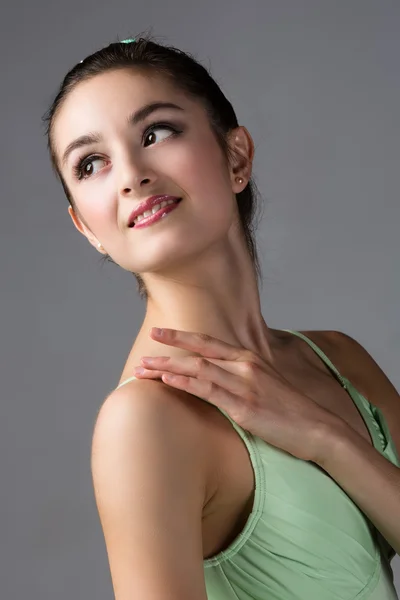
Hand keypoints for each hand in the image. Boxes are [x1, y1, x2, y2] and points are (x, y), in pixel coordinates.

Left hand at [133, 328, 343, 463]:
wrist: (318, 429)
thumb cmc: (291, 410)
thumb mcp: (267, 384)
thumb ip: (243, 376)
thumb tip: (221, 377)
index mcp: (249, 358)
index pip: (208, 343)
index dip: (182, 336)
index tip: (159, 332)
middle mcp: (245, 366)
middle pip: (198, 353)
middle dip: (168, 349)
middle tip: (144, 348)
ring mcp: (245, 385)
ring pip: (198, 370)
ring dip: (167, 369)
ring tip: (143, 369)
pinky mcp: (244, 407)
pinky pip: (209, 392)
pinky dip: (186, 384)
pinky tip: (168, 381)